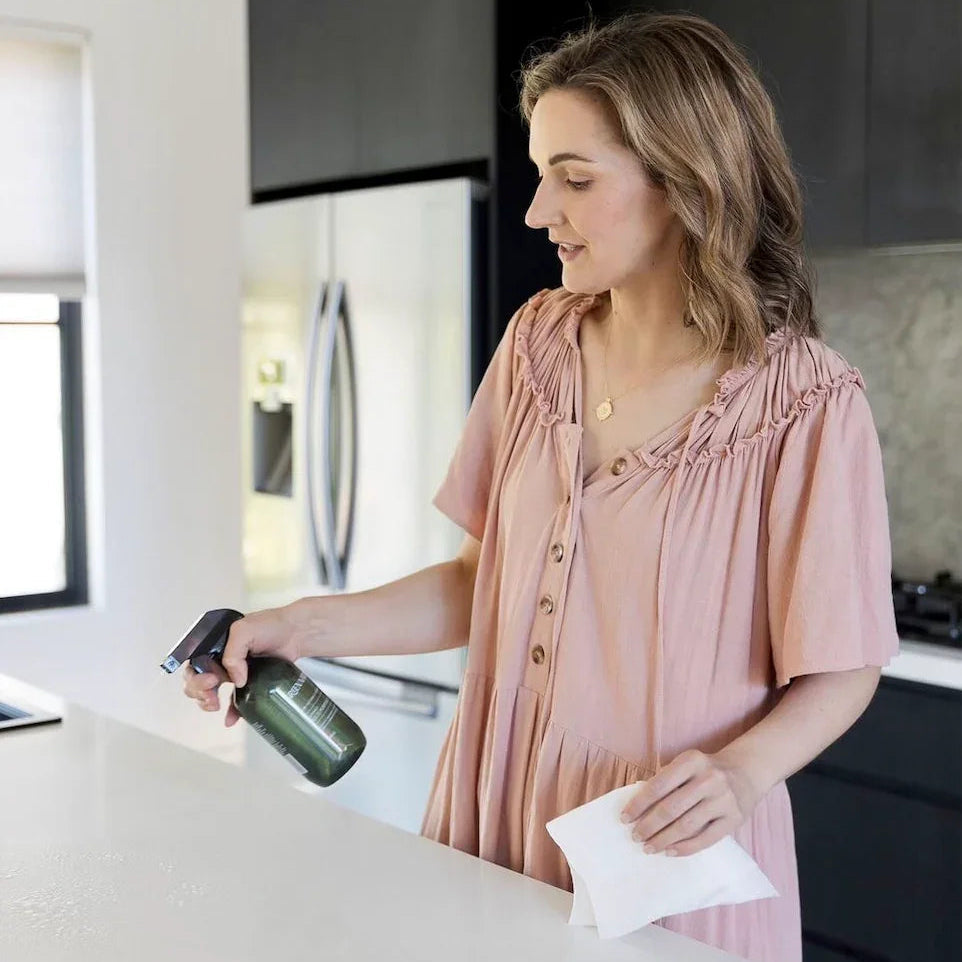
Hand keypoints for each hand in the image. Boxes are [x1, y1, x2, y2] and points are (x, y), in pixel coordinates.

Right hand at [182, 602, 307, 726]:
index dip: (196, 676)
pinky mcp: (248, 684)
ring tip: (215, 705)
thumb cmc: (271, 625)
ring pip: (210, 693)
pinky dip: (231, 713)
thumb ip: (233, 652)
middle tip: (212, 695)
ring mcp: (234, 673)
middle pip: (197, 680)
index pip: (194, 664)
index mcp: (215, 645)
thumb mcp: (246, 629)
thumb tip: (235, 680)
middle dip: (199, 691)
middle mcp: (221, 659)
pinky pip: (234, 702)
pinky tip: (230, 720)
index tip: (212, 679)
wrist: (297, 633)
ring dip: (207, 703)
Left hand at [619, 748, 762, 856]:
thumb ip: (665, 780)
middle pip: (671, 808)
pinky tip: (670, 851)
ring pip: (687, 826)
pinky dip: (685, 848)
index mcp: (692, 760)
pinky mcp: (734, 820)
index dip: (639, 804)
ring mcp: (724, 800)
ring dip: (664, 839)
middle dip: (649, 825)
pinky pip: (706, 839)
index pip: (658, 785)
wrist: (746, 772)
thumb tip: (637, 807)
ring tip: (648, 847)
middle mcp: (709, 778)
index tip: (624, 818)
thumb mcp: (686, 764)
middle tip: (635, 836)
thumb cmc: (704, 771)